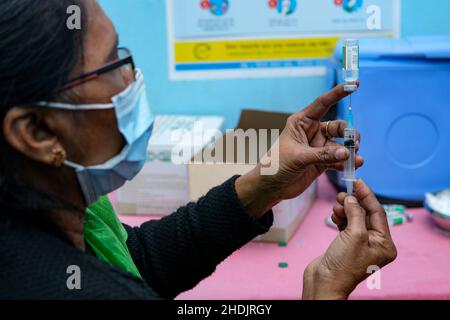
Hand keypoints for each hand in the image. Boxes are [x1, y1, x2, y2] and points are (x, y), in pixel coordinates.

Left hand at [236, 84, 363, 217]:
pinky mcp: (322, 162)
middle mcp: (312, 132)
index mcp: (301, 122)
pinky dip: (347, 162)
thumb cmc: (276, 166)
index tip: (354, 84)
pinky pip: (339, 158)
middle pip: (338, 126)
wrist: (271, 187)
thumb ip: (323, 155)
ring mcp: (318, 147)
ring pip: (341, 144)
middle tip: (355, 143)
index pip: (323, 103)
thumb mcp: (298, 157)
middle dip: (349, 133)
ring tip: (356, 158)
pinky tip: (353, 165)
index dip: (338, 93)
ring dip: (350, 150)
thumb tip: (347, 152)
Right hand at [302, 179, 396, 299]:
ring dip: (345, 210)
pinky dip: (340, 218)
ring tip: (336, 206)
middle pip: (366, 214)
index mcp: (385, 244)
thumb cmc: (343, 265)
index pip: (378, 212)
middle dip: (354, 203)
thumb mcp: (354, 235)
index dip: (367, 195)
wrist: (324, 282)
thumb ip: (356, 213)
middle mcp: (375, 244)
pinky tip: (334, 215)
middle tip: (342, 193)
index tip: (358, 182)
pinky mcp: (346, 245)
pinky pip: (346, 225)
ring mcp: (360, 244)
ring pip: (355, 218)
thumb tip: (352, 198)